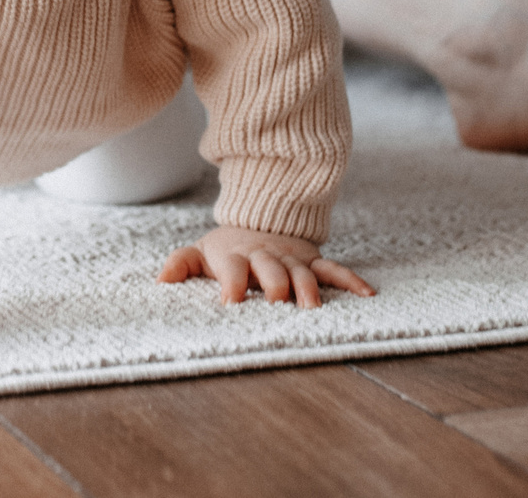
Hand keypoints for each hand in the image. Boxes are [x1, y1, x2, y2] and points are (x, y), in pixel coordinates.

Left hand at [159, 226, 374, 308]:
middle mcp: (266, 257)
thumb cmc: (227, 249)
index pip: (233, 270)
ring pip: (303, 272)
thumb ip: (181, 264)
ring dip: (308, 288)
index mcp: (236, 257)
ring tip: (313, 308)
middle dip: (275, 285)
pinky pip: (333, 268)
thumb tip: (160, 280)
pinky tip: (367, 294)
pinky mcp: (312, 259)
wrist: (259, 220)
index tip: (230, 301)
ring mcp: (292, 258)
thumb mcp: (201, 252)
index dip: (232, 284)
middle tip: (277, 302)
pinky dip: (350, 280)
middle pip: (271, 270)